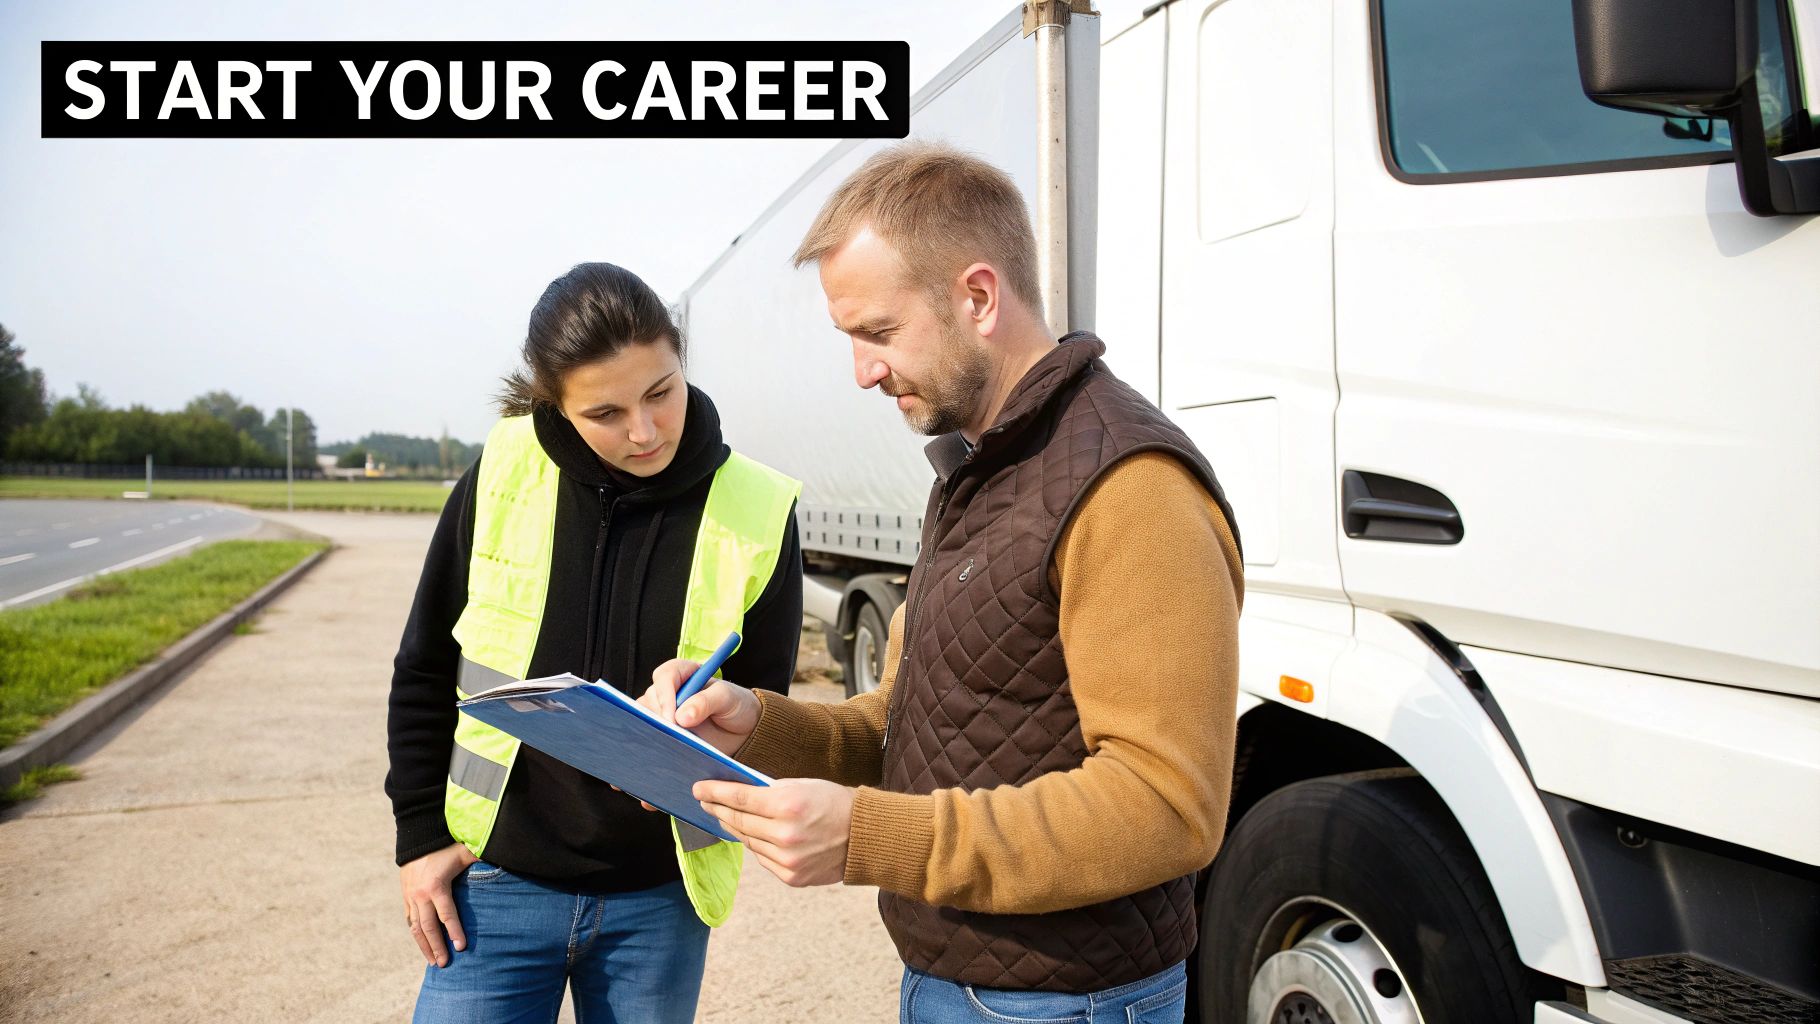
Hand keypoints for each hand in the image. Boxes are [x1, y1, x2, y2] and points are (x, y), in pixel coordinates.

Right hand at [399, 842, 476, 966]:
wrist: (417, 837)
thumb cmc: (446, 845)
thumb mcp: (465, 851)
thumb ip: (482, 859)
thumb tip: (506, 860)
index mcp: (436, 886)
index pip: (447, 914)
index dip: (454, 931)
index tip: (462, 947)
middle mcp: (420, 895)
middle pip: (428, 927)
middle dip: (437, 947)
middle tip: (444, 964)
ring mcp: (410, 897)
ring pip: (416, 928)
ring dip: (424, 946)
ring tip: (432, 962)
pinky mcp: (405, 896)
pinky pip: (410, 920)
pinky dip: (416, 934)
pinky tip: (423, 945)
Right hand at [641, 658, 761, 754]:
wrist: (743, 730)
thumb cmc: (736, 705)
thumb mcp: (726, 698)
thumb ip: (705, 702)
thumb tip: (681, 717)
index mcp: (684, 672)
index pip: (665, 676)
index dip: (665, 695)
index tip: (672, 716)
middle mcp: (670, 690)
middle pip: (651, 697)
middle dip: (659, 715)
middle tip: (674, 732)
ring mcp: (666, 711)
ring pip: (646, 716)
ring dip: (656, 728)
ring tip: (674, 740)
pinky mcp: (666, 730)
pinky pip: (651, 733)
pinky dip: (657, 740)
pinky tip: (669, 748)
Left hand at [693, 778, 852, 886]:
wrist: (865, 835)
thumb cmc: (834, 803)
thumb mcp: (802, 785)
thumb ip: (770, 791)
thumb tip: (738, 794)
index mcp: (788, 805)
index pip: (740, 798)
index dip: (715, 793)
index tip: (698, 789)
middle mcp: (785, 835)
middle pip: (739, 821)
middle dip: (718, 809)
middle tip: (704, 801)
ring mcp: (787, 859)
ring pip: (748, 842)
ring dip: (734, 828)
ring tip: (724, 816)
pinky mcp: (791, 876)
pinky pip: (762, 858)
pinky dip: (756, 845)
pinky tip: (752, 835)